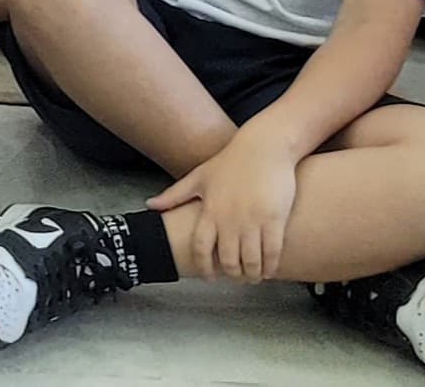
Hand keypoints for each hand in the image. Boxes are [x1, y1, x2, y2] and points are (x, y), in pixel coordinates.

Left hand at [155, 133, 297, 281]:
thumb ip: (175, 195)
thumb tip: (149, 205)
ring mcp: (253, 220)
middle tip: (237, 278)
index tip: (209, 277)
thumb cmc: (232, 160)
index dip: (204, 267)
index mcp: (210, 210)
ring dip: (252, 275)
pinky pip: (272, 253)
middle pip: (228, 261)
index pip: (201, 249)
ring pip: (251, 262)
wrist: (265, 146)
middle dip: (233, 275)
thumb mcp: (200, 176)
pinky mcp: (274, 219)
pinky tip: (269, 269)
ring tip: (254, 277)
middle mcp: (229, 219)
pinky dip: (270, 267)